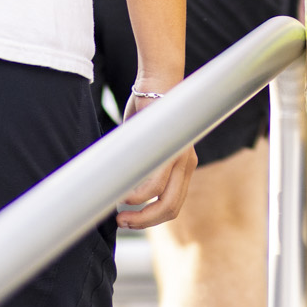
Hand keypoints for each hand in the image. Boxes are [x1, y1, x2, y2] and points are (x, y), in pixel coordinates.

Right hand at [117, 88, 198, 229]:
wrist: (156, 83)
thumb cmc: (147, 113)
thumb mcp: (147, 145)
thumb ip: (142, 166)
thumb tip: (119, 187)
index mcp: (184, 164)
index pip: (174, 203)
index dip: (152, 219)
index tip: (130, 221)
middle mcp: (187, 162)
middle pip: (172, 208)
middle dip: (145, 222)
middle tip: (122, 223)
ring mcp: (182, 156)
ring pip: (164, 199)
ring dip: (140, 214)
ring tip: (120, 212)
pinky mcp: (171, 148)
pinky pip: (155, 183)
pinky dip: (137, 196)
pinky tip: (122, 196)